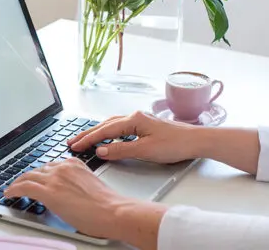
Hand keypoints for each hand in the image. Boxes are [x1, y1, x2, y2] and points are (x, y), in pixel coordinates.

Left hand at [5, 158, 165, 248]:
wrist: (113, 211)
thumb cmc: (107, 205)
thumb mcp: (89, 186)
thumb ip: (74, 184)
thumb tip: (64, 193)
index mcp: (74, 163)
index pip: (50, 166)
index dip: (39, 174)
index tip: (35, 178)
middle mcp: (63, 167)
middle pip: (37, 170)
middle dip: (27, 178)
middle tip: (20, 184)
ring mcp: (55, 178)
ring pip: (28, 176)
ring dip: (18, 183)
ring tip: (13, 189)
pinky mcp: (49, 192)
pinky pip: (24, 187)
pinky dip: (14, 190)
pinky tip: (9, 194)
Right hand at [68, 111, 201, 162]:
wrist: (196, 140)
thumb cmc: (175, 144)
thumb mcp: (145, 151)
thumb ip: (121, 151)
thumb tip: (102, 151)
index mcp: (134, 120)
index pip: (105, 131)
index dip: (88, 139)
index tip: (75, 146)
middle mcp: (135, 117)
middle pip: (105, 125)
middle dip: (88, 134)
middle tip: (72, 142)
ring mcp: (140, 121)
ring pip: (112, 125)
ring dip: (98, 132)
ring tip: (84, 140)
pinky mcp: (145, 126)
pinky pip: (121, 128)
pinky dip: (109, 133)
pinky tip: (107, 139)